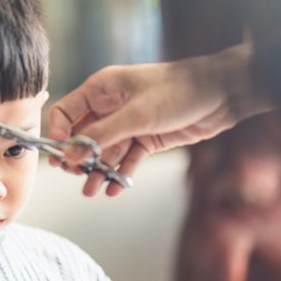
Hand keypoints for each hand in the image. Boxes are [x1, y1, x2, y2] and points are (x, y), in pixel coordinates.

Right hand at [48, 43, 268, 196]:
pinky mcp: (147, 138)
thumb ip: (101, 136)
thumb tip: (69, 155)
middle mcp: (112, 106)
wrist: (222, 94)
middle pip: (84, 136)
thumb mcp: (136, 115)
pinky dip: (120, 173)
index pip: (66, 112)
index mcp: (102, 88)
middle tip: (77, 177)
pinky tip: (114, 189)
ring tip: (92, 192)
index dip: (58, 134)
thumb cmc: (179, 91)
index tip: (58, 157)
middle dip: (79, 158)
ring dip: (98, 171)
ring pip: (106, 151)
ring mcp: (130, 123)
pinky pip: (127, 159)